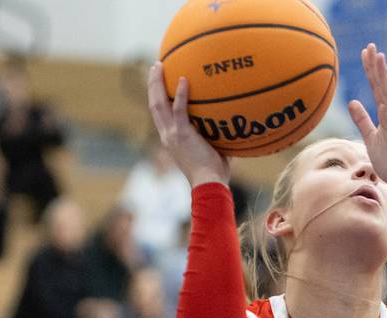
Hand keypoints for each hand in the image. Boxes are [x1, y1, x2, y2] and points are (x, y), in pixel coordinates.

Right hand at [146, 62, 228, 187]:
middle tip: (155, 67)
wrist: (209, 183)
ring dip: (157, 83)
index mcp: (171, 138)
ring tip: (160, 65)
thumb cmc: (215, 172)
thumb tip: (234, 123)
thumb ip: (217, 135)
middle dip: (152, 85)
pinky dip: (180, 94)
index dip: (158, 97)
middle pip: (154, 104)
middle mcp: (167, 135)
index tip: (159, 83)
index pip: (160, 115)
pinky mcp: (181, 134)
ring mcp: (172, 134)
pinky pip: (179, 109)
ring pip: (158, 104)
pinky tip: (184, 78)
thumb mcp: (214, 149)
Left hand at [347, 44, 386, 194]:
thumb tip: (352, 102)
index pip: (376, 87)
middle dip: (375, 66)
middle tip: (370, 46)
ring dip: (384, 77)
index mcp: (386, 113)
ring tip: (379, 58)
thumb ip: (362, 120)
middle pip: (382, 85)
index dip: (370, 70)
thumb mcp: (371, 137)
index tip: (364, 52)